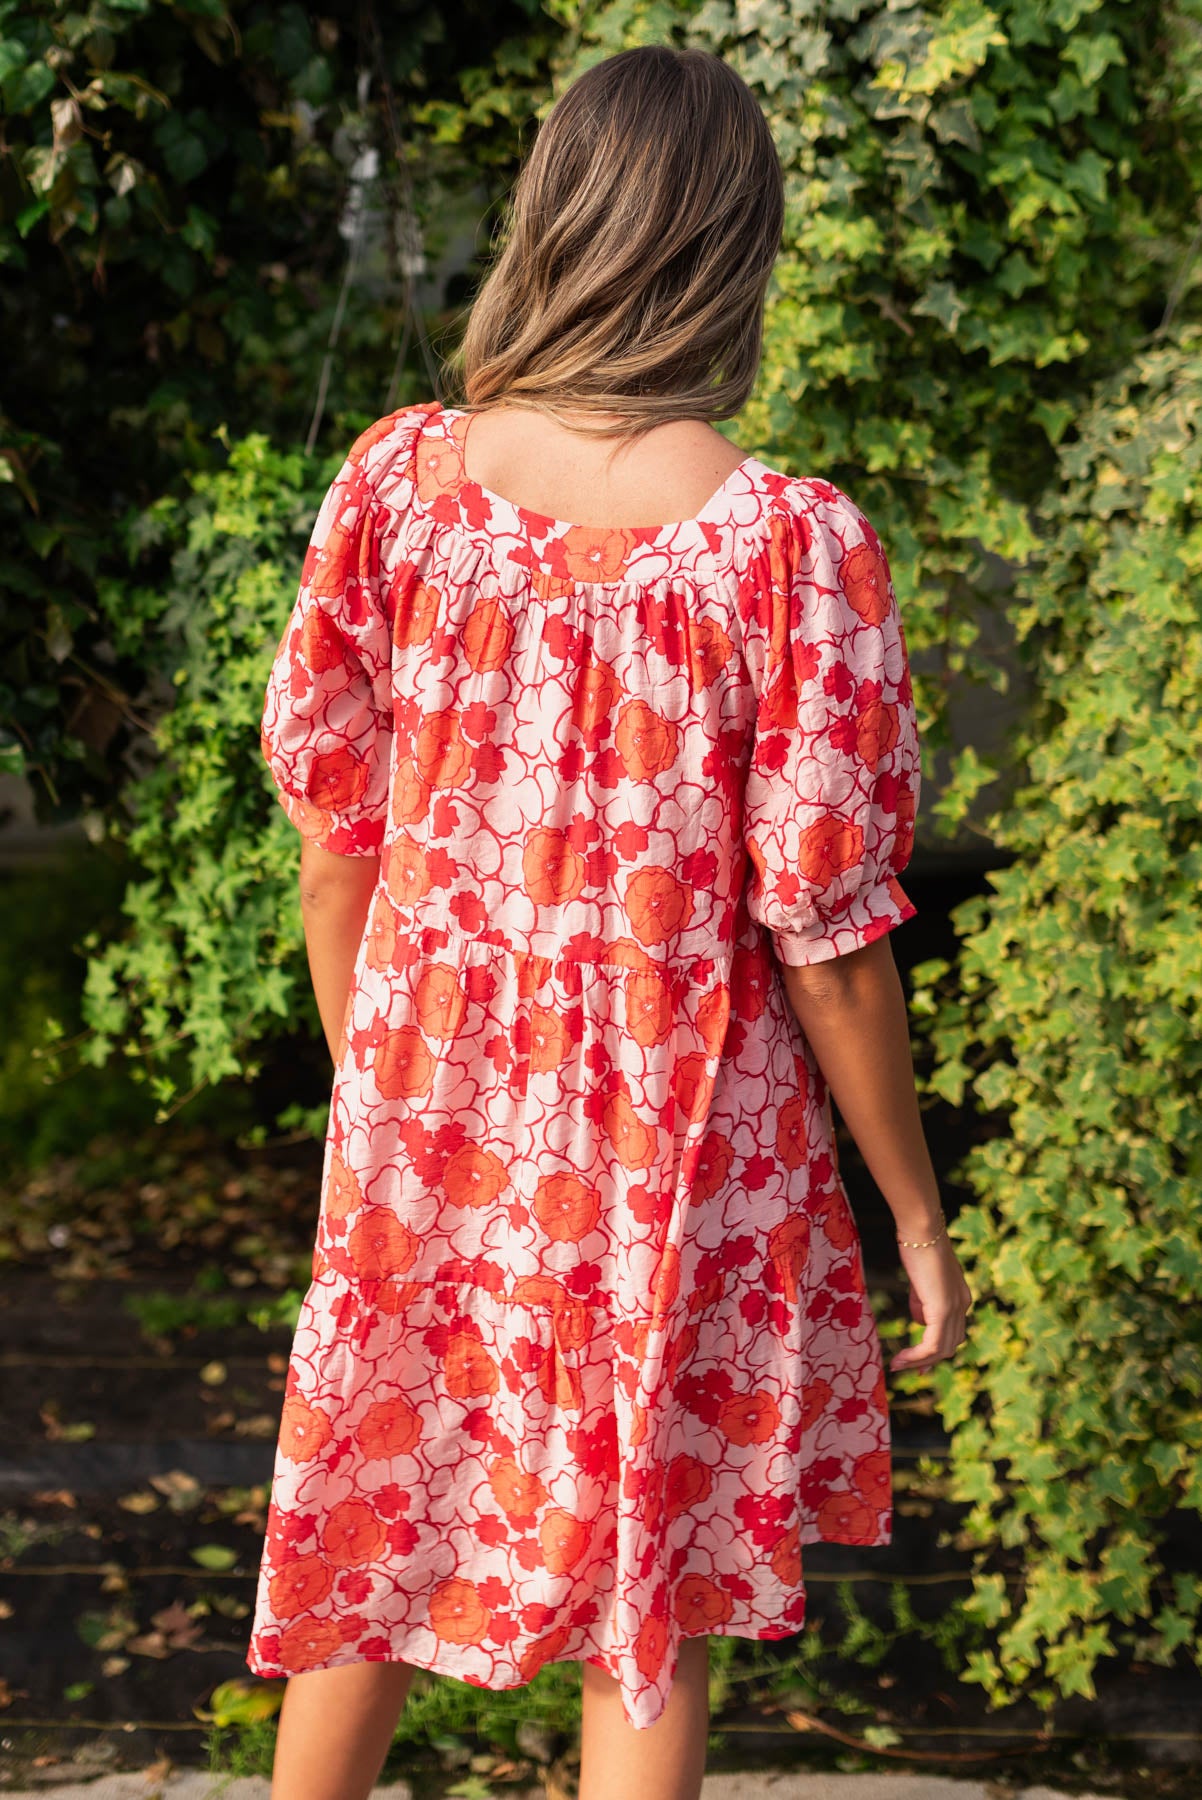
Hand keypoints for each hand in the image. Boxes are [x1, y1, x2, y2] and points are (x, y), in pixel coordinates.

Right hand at [890, 1232, 972, 1374]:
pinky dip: (917, 1356)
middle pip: (950, 1345)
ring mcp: (956, 1309)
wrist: (921, 1230)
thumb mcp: (921, 1280)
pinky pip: (933, 1345)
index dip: (935, 1350)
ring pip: (943, 1350)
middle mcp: (963, 1306)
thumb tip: (919, 1321)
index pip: (953, 1332)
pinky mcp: (943, 1310)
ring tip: (898, 1365)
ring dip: (920, 1361)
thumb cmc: (917, 1247)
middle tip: (905, 1368)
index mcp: (961, 1297)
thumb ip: (922, 1301)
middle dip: (927, 1361)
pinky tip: (901, 1359)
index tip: (917, 1362)